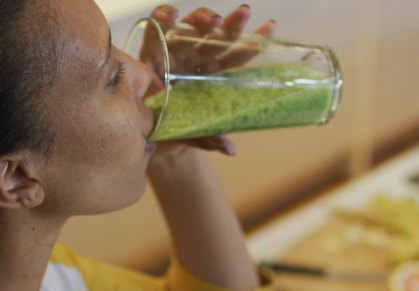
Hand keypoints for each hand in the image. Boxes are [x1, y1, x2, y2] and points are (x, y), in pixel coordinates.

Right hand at [142, 5, 275, 158]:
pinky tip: (170, 15)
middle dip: (232, 25)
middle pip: (217, 36)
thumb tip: (231, 149)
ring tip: (212, 21)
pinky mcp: (152, 49)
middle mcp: (197, 58)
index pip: (237, 56)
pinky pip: (156, 28)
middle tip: (243, 14)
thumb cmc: (178, 128)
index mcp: (214, 74)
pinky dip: (162, 17)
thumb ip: (212, 138)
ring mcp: (176, 51)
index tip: (270, 28)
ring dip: (203, 18)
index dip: (253, 43)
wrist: (149, 130)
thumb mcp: (195, 135)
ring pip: (191, 26)